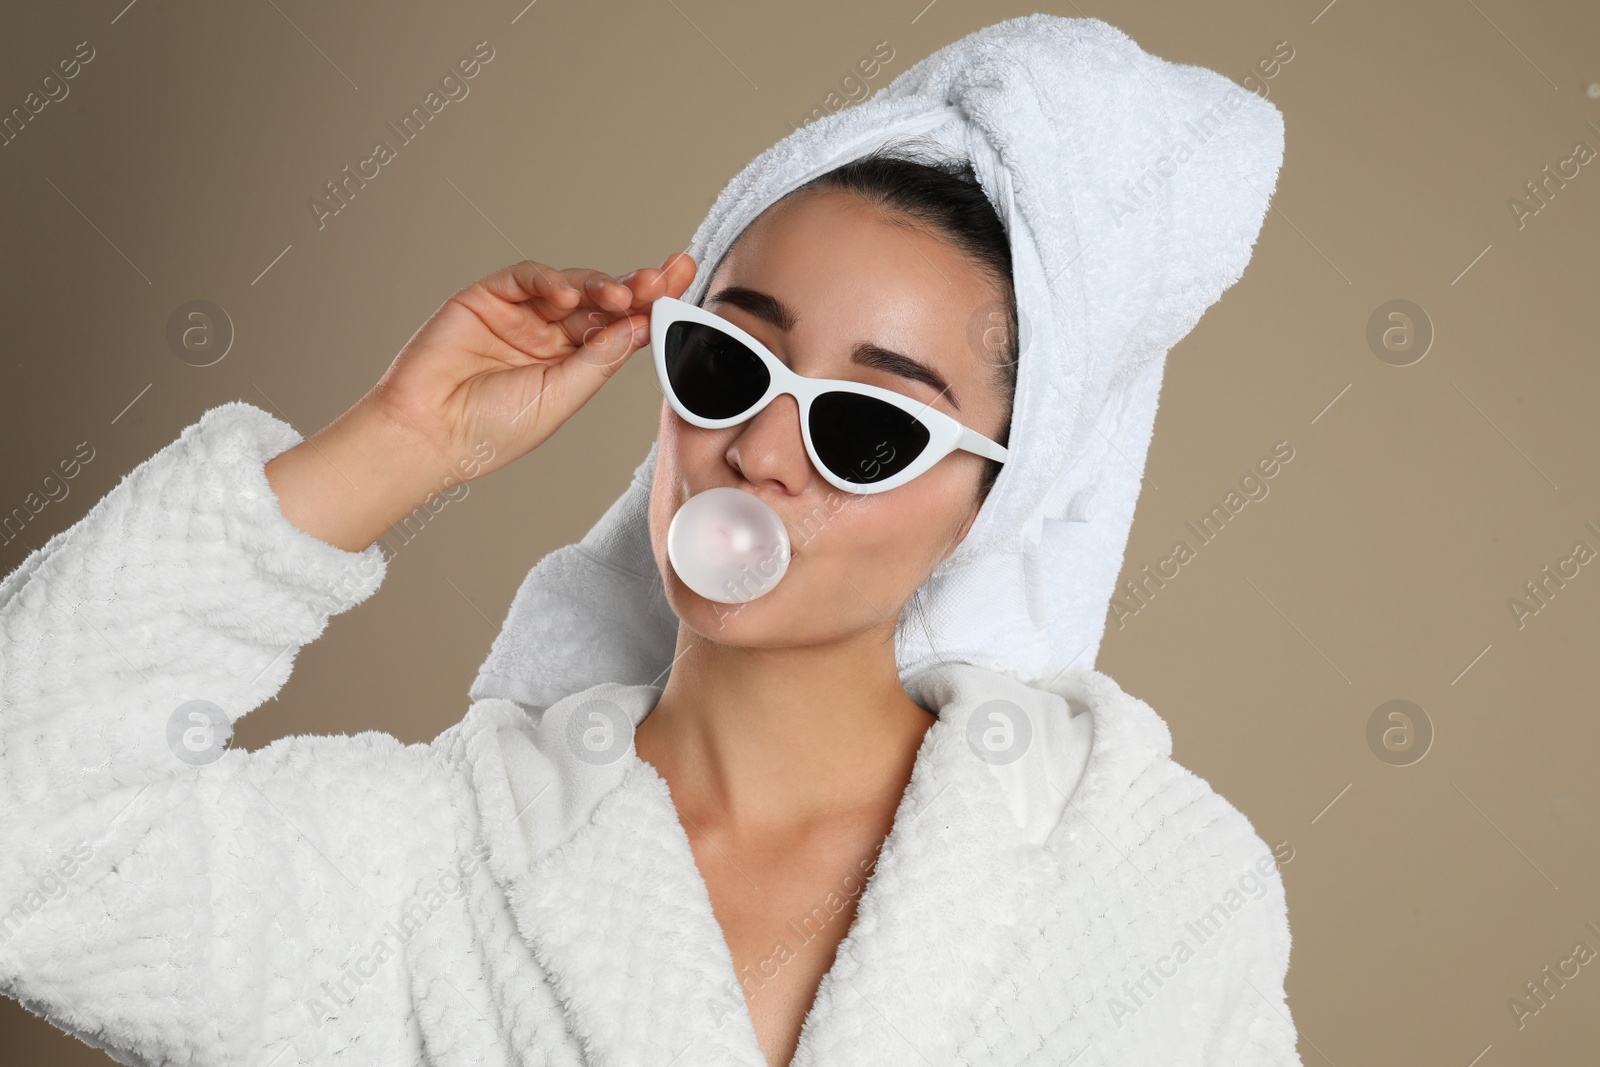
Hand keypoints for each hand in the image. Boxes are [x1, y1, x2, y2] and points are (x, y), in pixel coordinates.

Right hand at [366, 252, 697, 478]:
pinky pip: (525, 278)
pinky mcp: (486, 298)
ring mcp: (520, 315)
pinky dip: (550, 280)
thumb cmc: (490, 430)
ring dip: (600, 285)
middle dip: (637, 287)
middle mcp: (549, 336)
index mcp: (572, 365)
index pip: (620, 328)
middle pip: (603, 302)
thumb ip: (598, 360)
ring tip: (623, 293)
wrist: (428, 435)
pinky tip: (568, 296)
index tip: (683, 283)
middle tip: (666, 278)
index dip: (651, 307)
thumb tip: (638, 326)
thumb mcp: (560, 398)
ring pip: (571, 285)